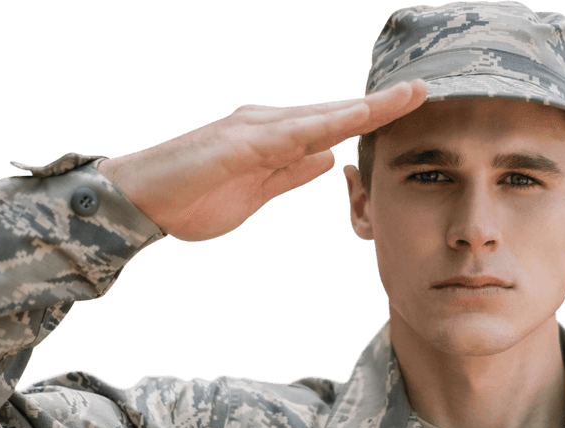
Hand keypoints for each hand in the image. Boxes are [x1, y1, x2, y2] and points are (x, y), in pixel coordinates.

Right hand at [98, 81, 426, 241]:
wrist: (139, 200)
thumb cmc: (191, 197)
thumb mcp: (256, 192)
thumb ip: (290, 174)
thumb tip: (327, 159)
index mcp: (273, 139)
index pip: (332, 125)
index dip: (372, 116)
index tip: (410, 108)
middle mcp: (267, 125)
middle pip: (334, 112)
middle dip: (380, 103)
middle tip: (425, 89)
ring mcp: (252, 131)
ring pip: (319, 116)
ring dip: (363, 108)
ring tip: (404, 97)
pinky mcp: (236, 145)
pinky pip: (288, 136)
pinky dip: (322, 126)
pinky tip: (351, 121)